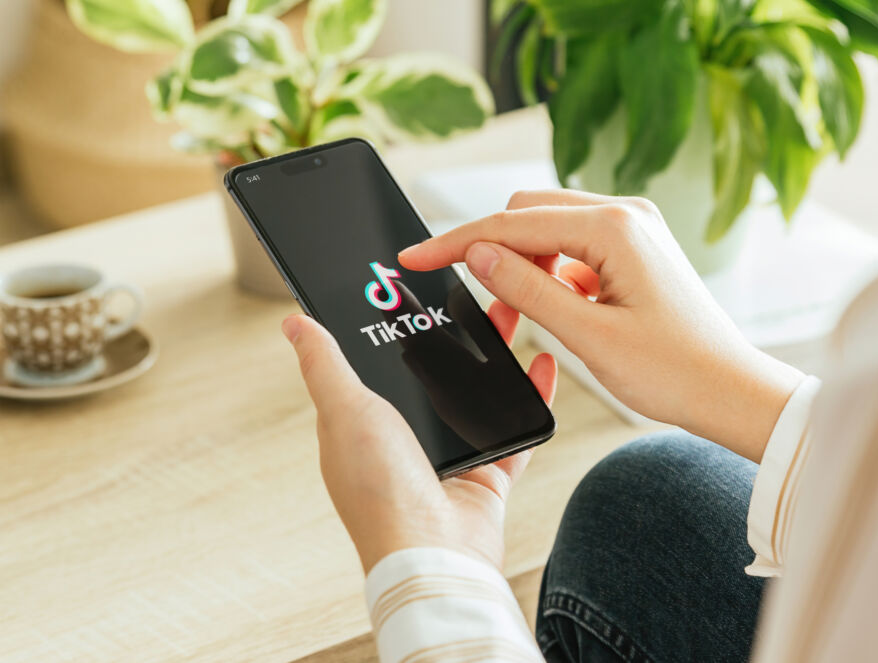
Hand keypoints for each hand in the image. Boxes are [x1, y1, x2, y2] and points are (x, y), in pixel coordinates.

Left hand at [281, 303, 555, 573]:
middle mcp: (407, 441)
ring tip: (510, 313)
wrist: (433, 553)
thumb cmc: (380, 490)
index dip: (398, 326)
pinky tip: (542, 366)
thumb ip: (324, 365)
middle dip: (457, 332)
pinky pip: (516, 427)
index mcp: (365, 426)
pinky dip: (531, 396)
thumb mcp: (344, 411)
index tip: (415, 289)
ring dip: (496, 354)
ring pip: (480, 392)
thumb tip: (294, 322)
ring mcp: (450, 456)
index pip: (381, 363)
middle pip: (437, 372)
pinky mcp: (488, 474)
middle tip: (472, 294)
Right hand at [399, 189, 801, 462]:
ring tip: (526, 314)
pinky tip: (561, 309)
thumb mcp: (588, 336)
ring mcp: (633, 229)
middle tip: (478, 298)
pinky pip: (573, 247)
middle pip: (528, 213)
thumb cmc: (673, 371)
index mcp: (616, 228)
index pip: (514, 224)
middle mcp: (626, 215)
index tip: (415, 257)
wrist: (729, 392)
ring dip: (524, 263)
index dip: (457, 242)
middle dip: (493, 249)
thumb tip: (478, 254)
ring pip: (548, 229)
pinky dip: (551, 273)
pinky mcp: (633, 249)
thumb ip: (527, 289)